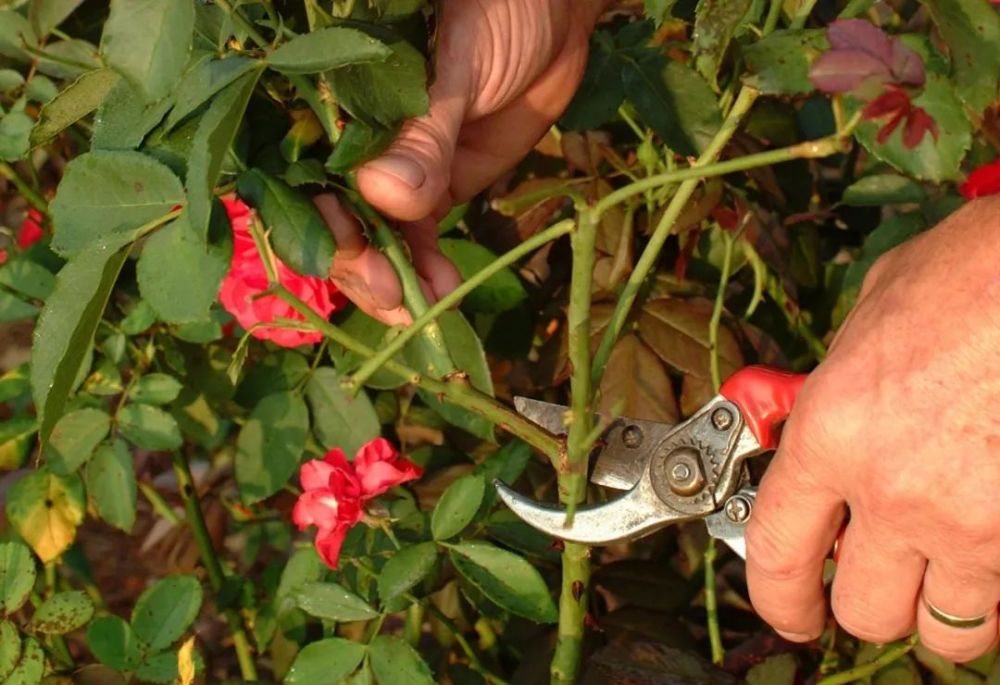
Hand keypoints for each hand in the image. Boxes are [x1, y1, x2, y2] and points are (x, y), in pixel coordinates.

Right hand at [315, 0, 603, 324]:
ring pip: (373, 239)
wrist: (554, 18)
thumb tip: (383, 197)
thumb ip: (422, 135)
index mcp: (334, 100)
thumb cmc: (495, 15)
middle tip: (387, 293)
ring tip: (416, 312)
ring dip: (389, 281)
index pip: (301, 168)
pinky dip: (427, 273)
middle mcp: (352, 143)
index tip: (344, 249)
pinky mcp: (433, 189)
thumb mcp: (457, 69)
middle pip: (332, 216)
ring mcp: (393, 172)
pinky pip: (419, 241)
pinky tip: (441, 295)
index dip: (314, 216)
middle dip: (354, 262)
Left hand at [746, 196, 999, 661]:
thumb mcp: (868, 324)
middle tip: (881, 572)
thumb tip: (824, 417)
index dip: (778, 599)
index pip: (777, 554)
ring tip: (947, 557)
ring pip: (948, 629)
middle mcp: (895, 493)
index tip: (790, 611)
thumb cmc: (966, 277)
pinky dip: (997, 581)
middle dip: (870, 600)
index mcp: (832, 436)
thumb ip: (838, 390)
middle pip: (866, 613)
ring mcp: (975, 522)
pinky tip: (992, 530)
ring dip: (943, 603)